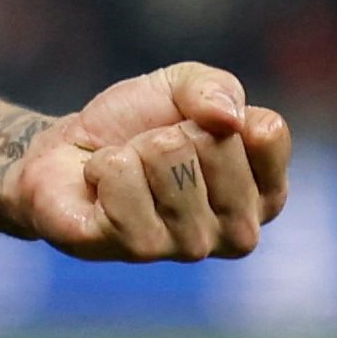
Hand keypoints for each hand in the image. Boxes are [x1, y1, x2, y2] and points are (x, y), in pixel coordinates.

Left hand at [11, 61, 294, 260]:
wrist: (69, 152)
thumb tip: (229, 118)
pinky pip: (122, 183)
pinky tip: (100, 187)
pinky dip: (103, 167)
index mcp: (266, 194)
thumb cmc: (138, 125)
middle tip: (152, 150)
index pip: (267, 133)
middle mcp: (238, 231)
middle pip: (215, 144)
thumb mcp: (184, 86)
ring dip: (134, 149)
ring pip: (167, 159)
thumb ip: (217, 88)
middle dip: (172, 130)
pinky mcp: (134, 250)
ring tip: (127, 168)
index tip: (195, 127)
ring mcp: (187, 247)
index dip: (220, 113)